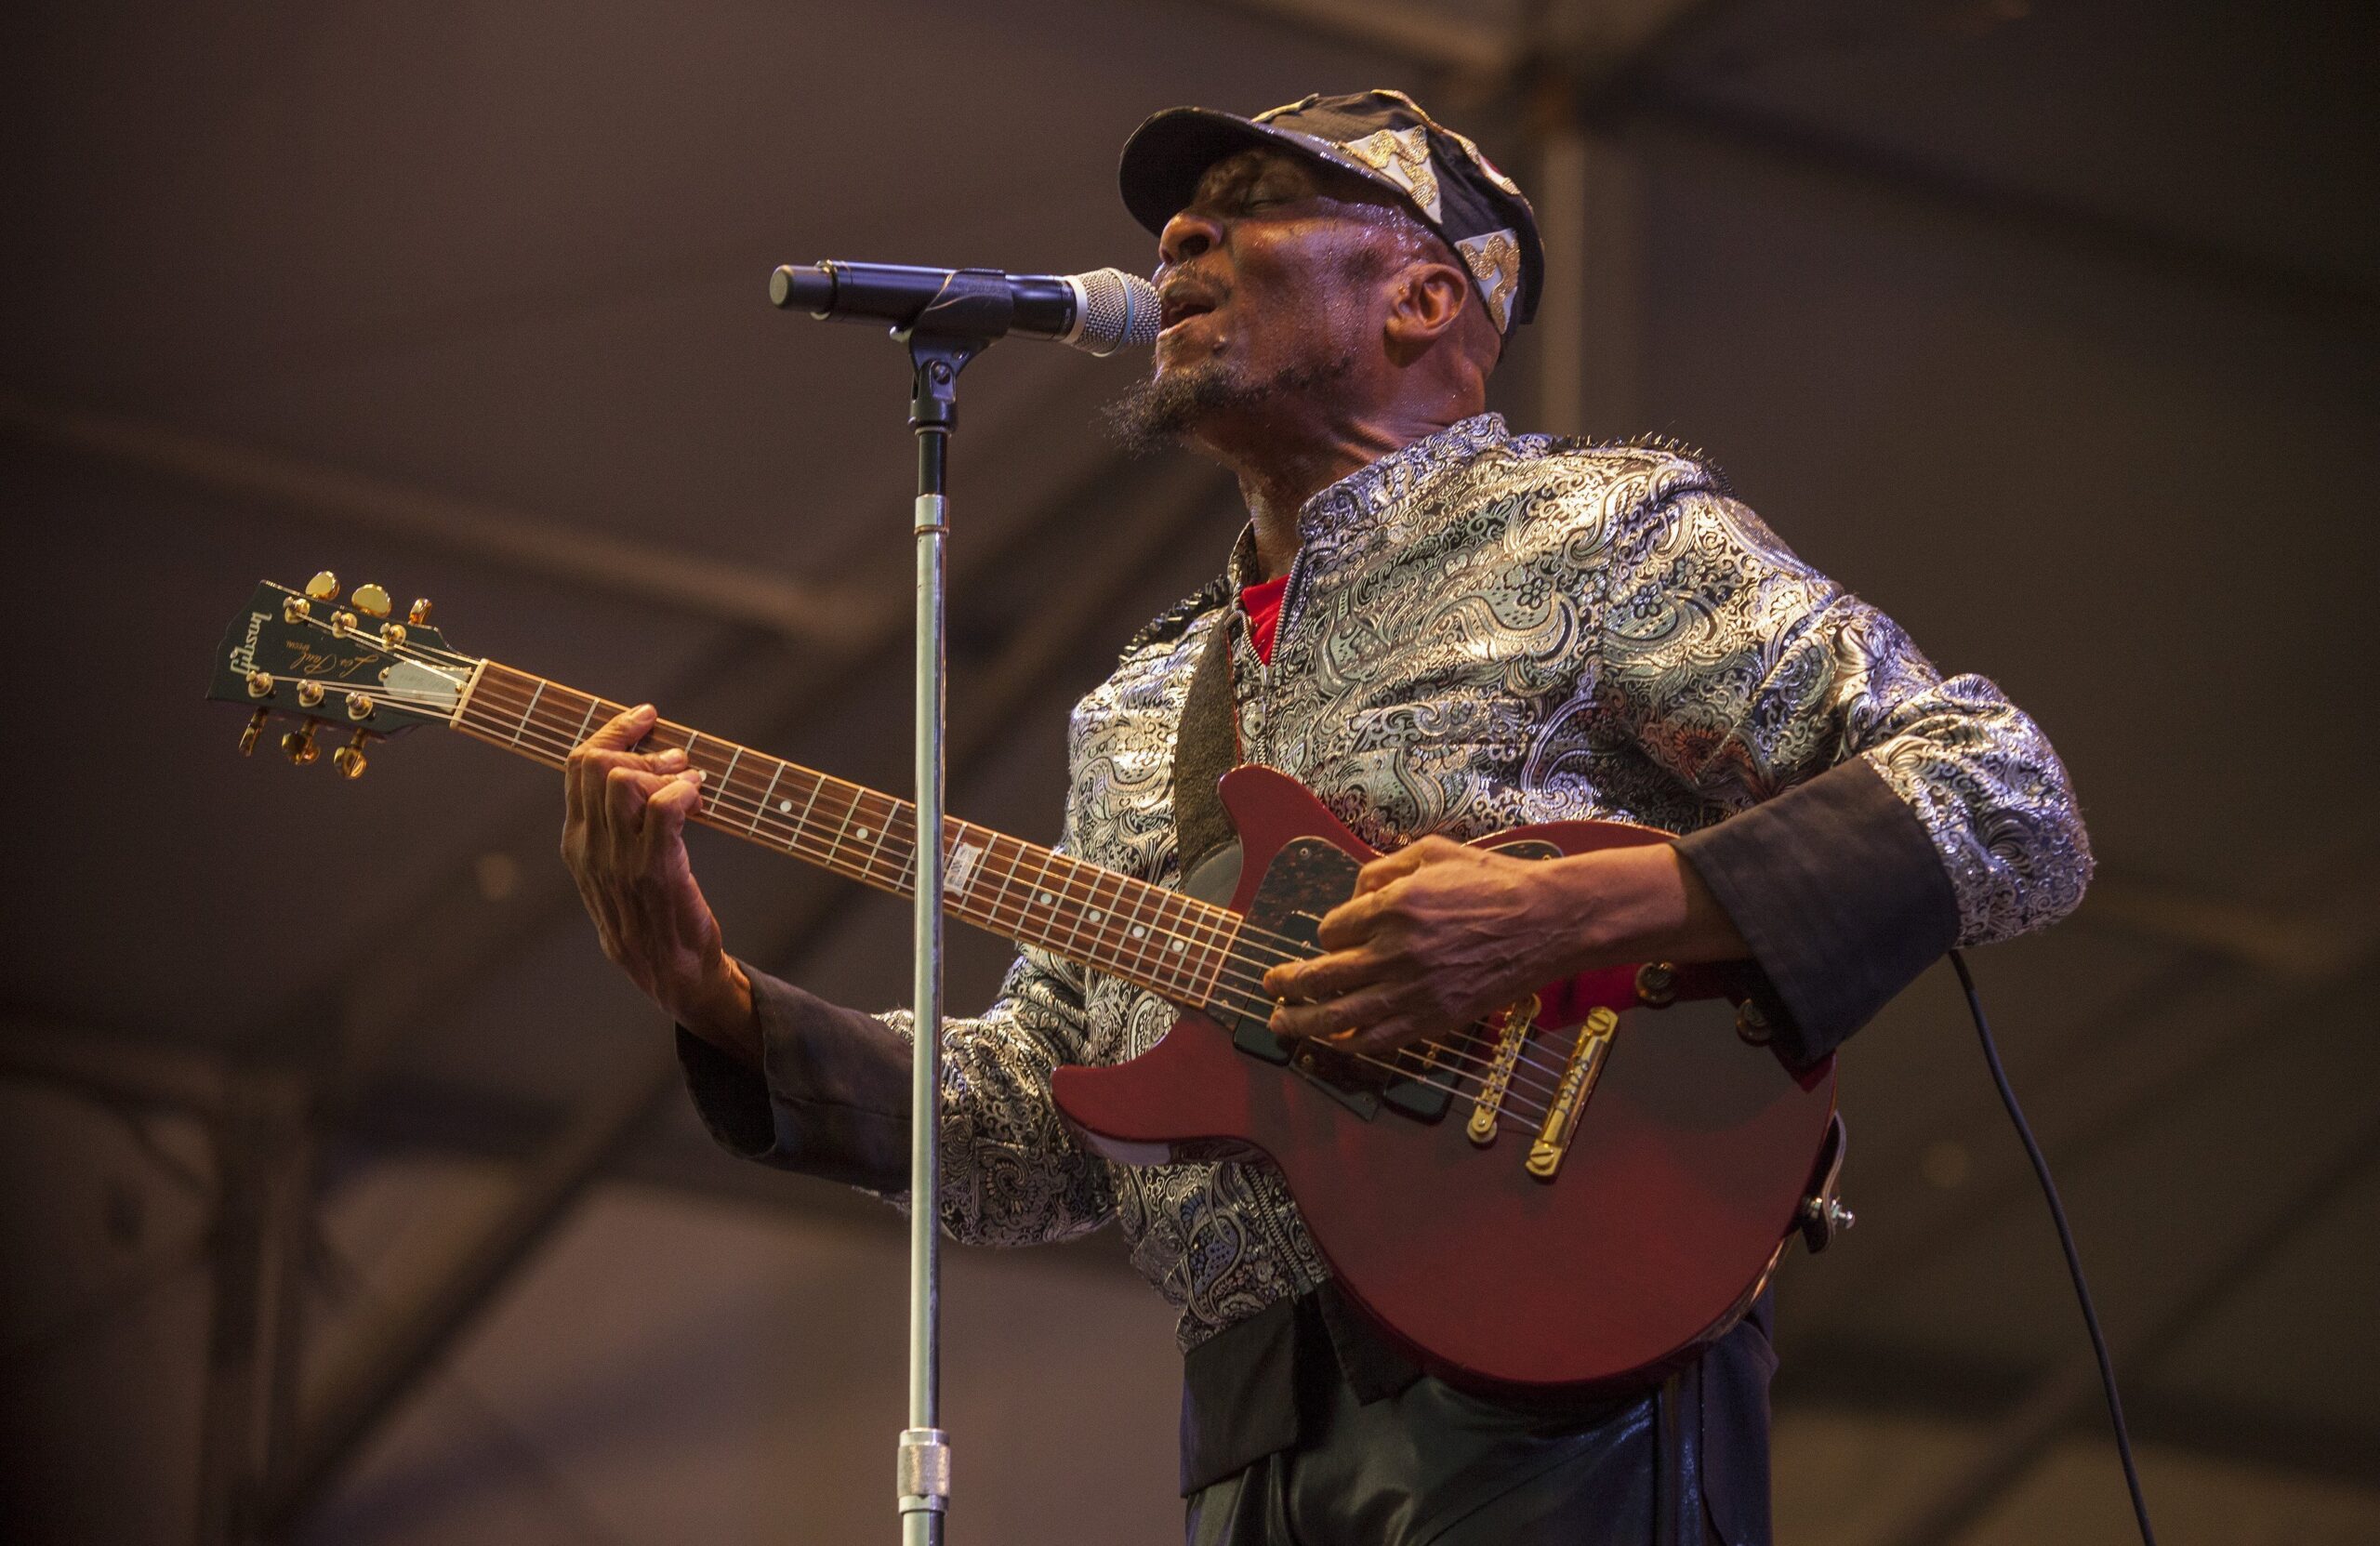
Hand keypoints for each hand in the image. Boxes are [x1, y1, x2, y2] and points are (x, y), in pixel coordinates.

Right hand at [561, 704, 755, 1060]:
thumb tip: (637, 768)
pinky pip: (663, 808)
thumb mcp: (616, 872)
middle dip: (642, 748)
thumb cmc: (653, 918)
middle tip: (677, 761)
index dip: (613, 732)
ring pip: (624, 780)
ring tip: (690, 781)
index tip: (644, 718)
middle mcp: (591, 850)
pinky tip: (699, 798)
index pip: (578, 767)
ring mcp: (621, 862)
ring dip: (666, 768)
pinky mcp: (657, 872)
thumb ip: (615, 827)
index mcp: (577, 844)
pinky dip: (685, 790)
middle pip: (598, 765)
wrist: (672, 977)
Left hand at [1258, 837, 1743, 1054]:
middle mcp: (1396, 951)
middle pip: (1321, 975)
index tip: (1335, 937)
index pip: (1331, 929)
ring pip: (1339, 1015)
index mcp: (1393, 906)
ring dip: (1301, 1022)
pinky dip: (1349, 1045)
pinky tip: (1332, 1044)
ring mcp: (1414, 990)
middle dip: (1287, 983)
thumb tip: (1354, 890)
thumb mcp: (1434, 851)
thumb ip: (1385, 867)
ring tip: (1279, 1024)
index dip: (1327, 933)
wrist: (1546, 923)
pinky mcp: (1435, 1019)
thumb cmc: (1493, 882)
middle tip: (1269, 986)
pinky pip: (1379, 1039)